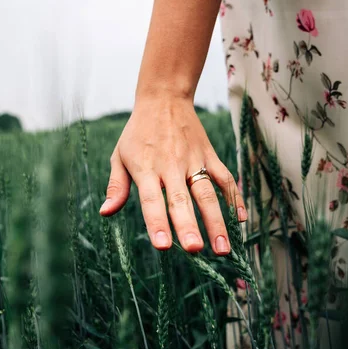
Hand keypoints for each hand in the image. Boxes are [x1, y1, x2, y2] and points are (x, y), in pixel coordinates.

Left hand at [99, 96, 246, 253]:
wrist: (163, 98)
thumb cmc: (137, 133)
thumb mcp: (119, 156)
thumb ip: (117, 186)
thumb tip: (105, 213)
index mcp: (146, 168)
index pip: (152, 200)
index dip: (157, 223)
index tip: (163, 246)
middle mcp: (171, 166)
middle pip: (181, 200)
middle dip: (189, 226)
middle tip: (195, 250)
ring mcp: (193, 160)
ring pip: (207, 193)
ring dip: (216, 221)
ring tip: (223, 249)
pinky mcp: (209, 155)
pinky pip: (225, 178)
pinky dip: (235, 198)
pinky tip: (242, 220)